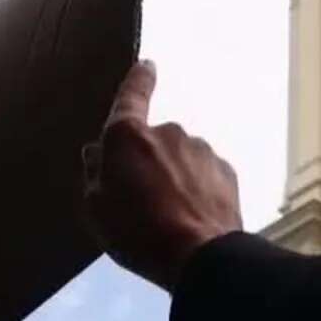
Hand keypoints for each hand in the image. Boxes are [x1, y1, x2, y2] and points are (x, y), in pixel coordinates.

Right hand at [82, 60, 241, 285]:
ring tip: (168, 217)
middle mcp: (169, 132)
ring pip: (180, 159)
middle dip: (147, 163)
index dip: (137, 80)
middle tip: (140, 202)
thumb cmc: (137, 233)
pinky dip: (196, 189)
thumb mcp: (97, 207)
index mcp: (129, 136)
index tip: (146, 65)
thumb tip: (97, 151)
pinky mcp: (225, 170)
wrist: (200, 255)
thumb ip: (96, 173)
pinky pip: (203, 175)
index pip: (132, 95)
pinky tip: (191, 217)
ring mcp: (201, 149)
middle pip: (152, 141)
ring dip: (174, 178)